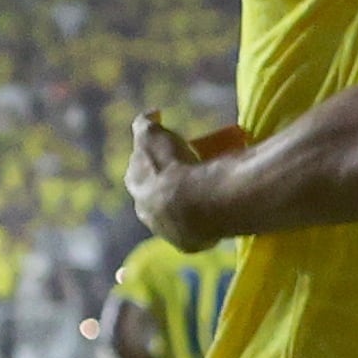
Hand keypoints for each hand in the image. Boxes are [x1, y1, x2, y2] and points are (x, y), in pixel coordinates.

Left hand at [127, 114, 243, 247]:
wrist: (200, 204)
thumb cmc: (174, 166)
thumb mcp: (155, 135)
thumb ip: (146, 123)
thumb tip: (152, 113)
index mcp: (136, 185)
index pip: (141, 171)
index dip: (157, 160)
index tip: (176, 152)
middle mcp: (147, 212)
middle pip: (161, 196)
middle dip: (176, 185)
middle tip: (199, 169)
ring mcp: (167, 230)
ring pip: (180, 215)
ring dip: (194, 204)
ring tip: (217, 188)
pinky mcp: (188, 244)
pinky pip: (200, 233)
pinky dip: (209, 223)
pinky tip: (221, 213)